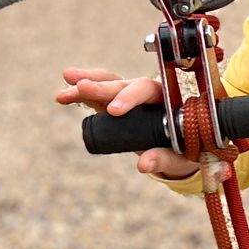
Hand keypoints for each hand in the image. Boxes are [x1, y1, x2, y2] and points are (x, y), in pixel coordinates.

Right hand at [56, 65, 201, 180]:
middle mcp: (146, 92)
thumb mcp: (179, 156)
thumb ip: (164, 159)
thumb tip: (144, 165)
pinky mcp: (114, 104)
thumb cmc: (185, 149)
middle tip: (81, 88)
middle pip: (122, 84)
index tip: (114, 111)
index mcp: (166, 98)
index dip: (130, 97)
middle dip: (101, 87)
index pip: (147, 90)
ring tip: (65, 87)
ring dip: (85, 84)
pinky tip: (63, 95)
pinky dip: (80, 95)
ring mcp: (128, 97)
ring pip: (106, 84)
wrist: (180, 148)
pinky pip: (96, 96)